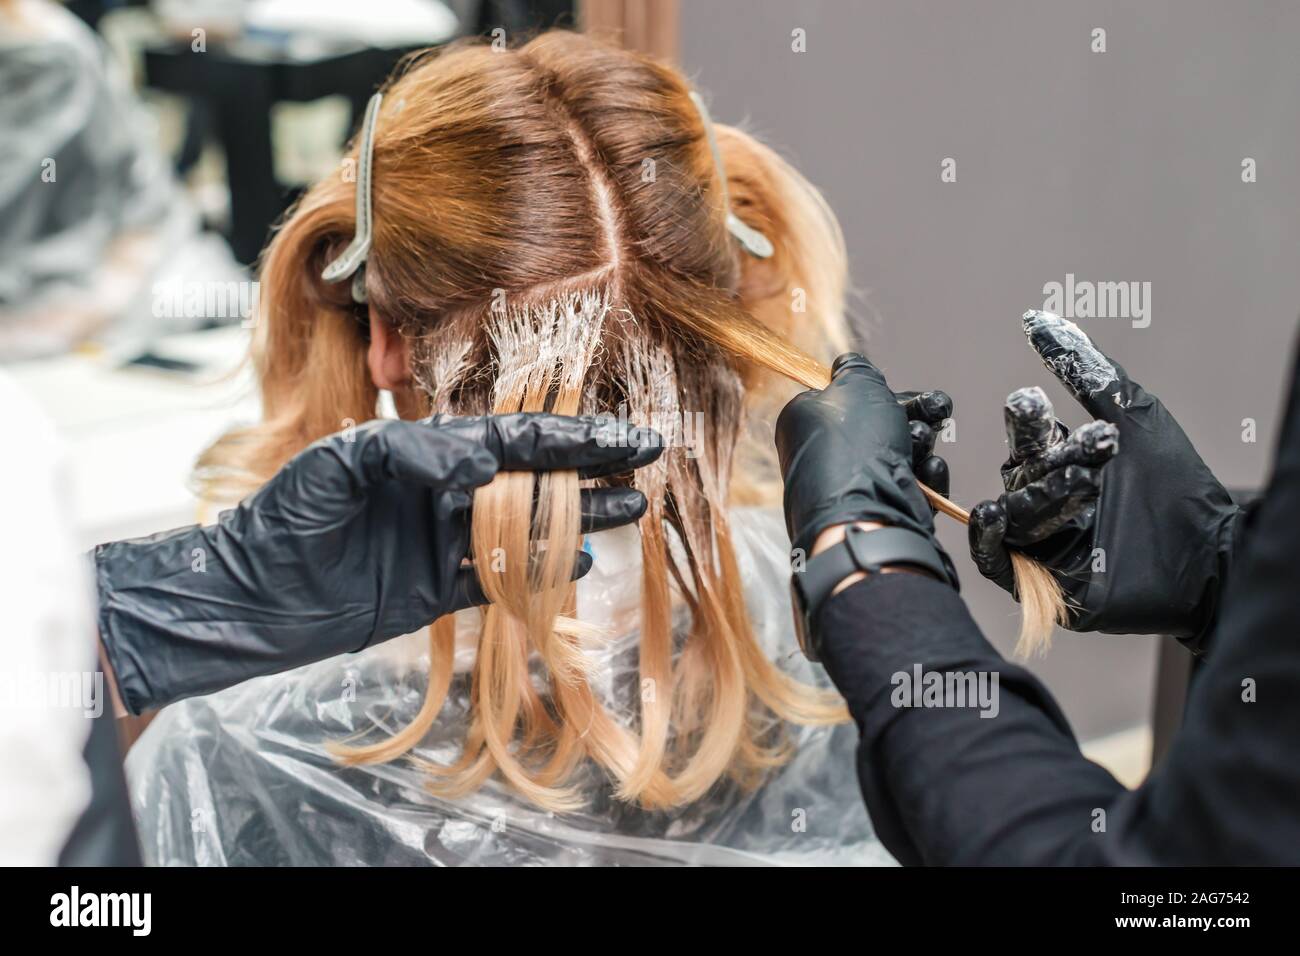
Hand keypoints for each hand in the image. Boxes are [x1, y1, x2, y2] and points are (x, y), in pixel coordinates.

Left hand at [95, 413, 661, 712]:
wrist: (248, 598)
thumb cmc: (284, 519)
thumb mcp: (339, 466)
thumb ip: (410, 451)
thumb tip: (480, 459)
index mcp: (428, 453)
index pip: (517, 438)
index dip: (575, 436)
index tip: (626, 435)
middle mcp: (445, 493)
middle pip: (535, 476)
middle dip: (592, 469)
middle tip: (646, 463)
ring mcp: (444, 542)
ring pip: (527, 527)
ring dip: (579, 517)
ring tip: (633, 508)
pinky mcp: (437, 591)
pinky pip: (499, 579)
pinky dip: (538, 571)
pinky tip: (578, 559)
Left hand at [776, 352, 956, 583]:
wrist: (864, 512)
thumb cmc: (853, 447)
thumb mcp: (856, 385)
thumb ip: (856, 369)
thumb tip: (846, 364)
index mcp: (808, 422)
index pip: (848, 397)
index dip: (880, 393)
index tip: (906, 394)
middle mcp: (824, 453)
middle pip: (880, 424)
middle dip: (911, 417)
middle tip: (927, 415)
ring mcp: (850, 483)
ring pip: (899, 452)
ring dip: (919, 443)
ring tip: (919, 446)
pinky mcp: (877, 508)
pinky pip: (908, 483)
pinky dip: (924, 476)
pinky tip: (929, 470)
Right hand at [968, 311, 1240, 645]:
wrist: (1212, 554)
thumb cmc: (1179, 484)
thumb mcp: (1132, 416)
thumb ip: (1084, 369)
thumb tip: (1038, 319)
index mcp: (1061, 464)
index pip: (1030, 439)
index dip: (1026, 420)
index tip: (1029, 397)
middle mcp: (1046, 502)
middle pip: (1022, 471)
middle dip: (1029, 445)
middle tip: (1031, 413)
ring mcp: (1043, 544)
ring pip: (1016, 511)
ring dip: (1041, 492)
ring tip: (1083, 480)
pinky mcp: (1043, 583)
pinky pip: (997, 559)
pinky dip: (990, 538)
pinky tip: (997, 514)